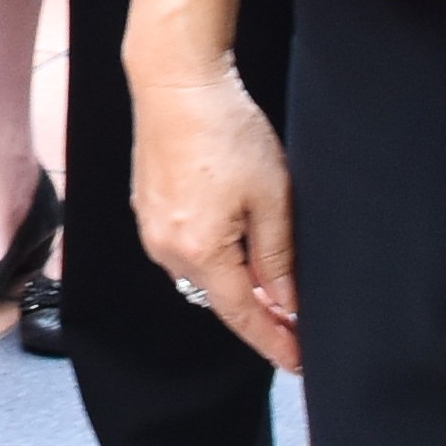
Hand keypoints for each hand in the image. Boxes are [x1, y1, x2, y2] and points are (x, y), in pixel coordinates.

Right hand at [129, 49, 297, 368]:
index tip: (298, 362)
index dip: (273, 342)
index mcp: (199, 252)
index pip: (243, 315)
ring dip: (235, 281)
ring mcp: (152, 230)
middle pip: (219, 298)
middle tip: (295, 320)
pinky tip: (236, 242)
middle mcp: (166, 250)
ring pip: (201, 274)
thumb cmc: (226, 131)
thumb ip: (278, 257)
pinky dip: (214, 257)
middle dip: (258, 311)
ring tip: (272, 280)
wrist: (176, 83)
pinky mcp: (147, 209)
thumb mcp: (272, 198)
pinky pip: (185, 250)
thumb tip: (286, 303)